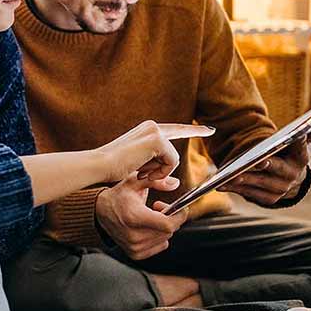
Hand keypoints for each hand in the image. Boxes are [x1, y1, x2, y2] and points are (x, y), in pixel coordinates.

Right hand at [96, 173, 189, 259]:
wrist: (100, 212)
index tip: (181, 207)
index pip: (168, 225)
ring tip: (151, 216)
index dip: (179, 216)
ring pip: (165, 238)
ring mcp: (134, 247)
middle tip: (159, 207)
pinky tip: (148, 227)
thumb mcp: (135, 181)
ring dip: (163, 227)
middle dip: (170, 218)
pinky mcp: (135, 254)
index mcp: (135, 217)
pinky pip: (160, 246)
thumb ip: (156, 181)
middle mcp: (134, 235)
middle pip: (168, 231)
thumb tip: (175, 183)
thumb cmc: (119, 195)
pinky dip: (159, 236)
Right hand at [98, 121, 214, 182]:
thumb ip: (158, 175)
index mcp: (146, 131)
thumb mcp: (140, 173)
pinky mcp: (156, 140)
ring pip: (172, 157)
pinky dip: (160, 172)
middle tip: (211, 130)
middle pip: (181, 132)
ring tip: (140, 173)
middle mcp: (152, 127)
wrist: (99, 166)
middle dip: (196, 132)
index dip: (191, 129)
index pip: (174, 129)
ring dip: (160, 171)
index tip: (207, 129)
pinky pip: (171, 162)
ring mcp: (154, 131)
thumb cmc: (113, 170)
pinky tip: (144, 172)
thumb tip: (175, 183)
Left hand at [219, 111, 310, 205]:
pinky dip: (235, 189)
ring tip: (231, 175)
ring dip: (246, 180)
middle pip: (277, 170)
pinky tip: (222, 184)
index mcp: (301, 159)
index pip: (302, 151)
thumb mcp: (306, 139)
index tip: (297, 135)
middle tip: (258, 161)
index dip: (300, 143)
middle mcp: (292, 177)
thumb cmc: (294, 153)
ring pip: (260, 183)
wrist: (291, 179)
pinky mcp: (267, 199)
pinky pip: (249, 193)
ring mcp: (279, 189)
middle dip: (267, 165)